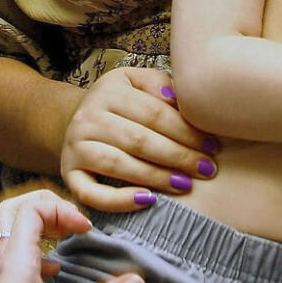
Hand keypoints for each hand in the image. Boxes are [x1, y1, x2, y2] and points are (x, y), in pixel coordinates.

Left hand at [0, 188, 145, 282]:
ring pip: (12, 234)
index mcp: (15, 268)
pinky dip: (36, 253)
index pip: (31, 210)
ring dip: (41, 230)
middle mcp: (1, 269)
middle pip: (13, 211)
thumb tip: (136, 282)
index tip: (85, 230)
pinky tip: (55, 275)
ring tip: (69, 243)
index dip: (61, 210)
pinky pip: (14, 258)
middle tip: (73, 224)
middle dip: (46, 208)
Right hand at [60, 67, 218, 210]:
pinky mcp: (69, 175)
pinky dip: (120, 201)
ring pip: (119, 165)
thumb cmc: (119, 104)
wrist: (76, 120)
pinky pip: (92, 194)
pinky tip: (148, 200)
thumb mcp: (135, 82)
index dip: (186, 131)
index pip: (154, 114)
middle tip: (206, 169)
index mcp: (108, 92)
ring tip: (185, 184)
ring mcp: (75, 147)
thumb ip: (158, 84)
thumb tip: (178, 100)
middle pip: (139, 140)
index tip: (212, 147)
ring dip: (156, 177)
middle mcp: (87, 118)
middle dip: (178, 156)